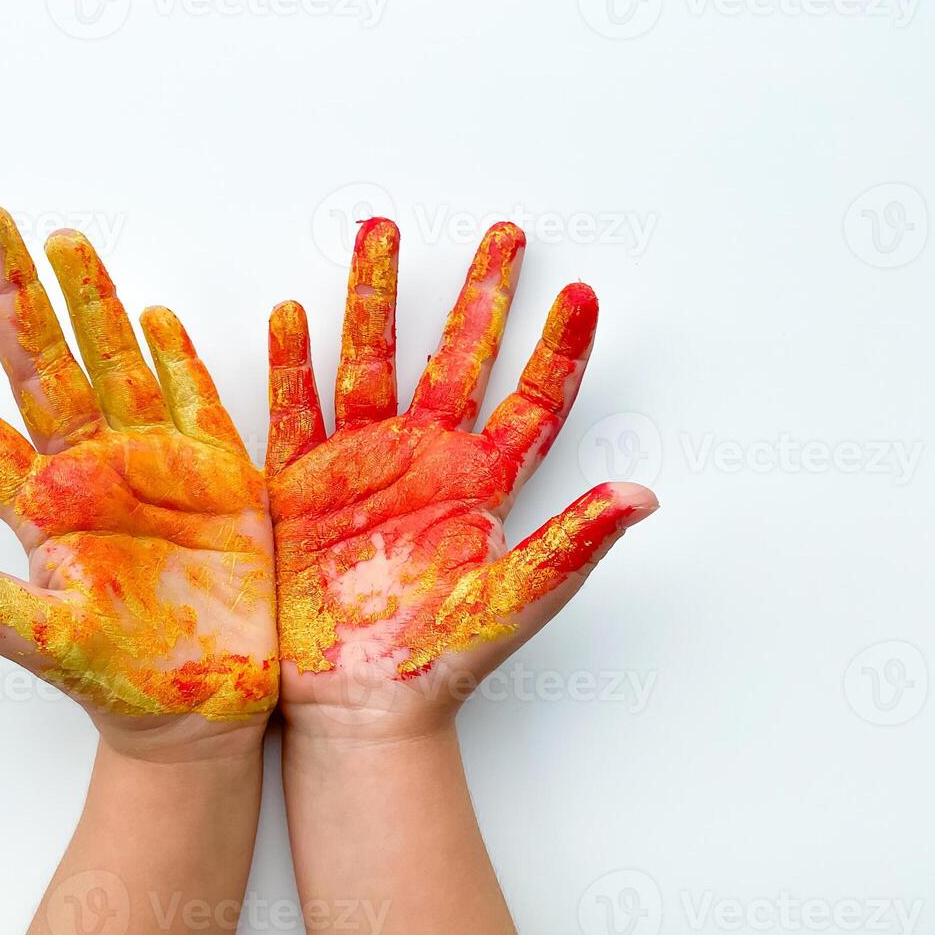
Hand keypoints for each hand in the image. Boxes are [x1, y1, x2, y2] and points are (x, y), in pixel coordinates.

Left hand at [0, 204, 276, 753]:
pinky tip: (152, 314)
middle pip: (38, 366)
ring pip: (113, 363)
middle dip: (10, 293)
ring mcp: (153, 464)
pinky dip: (176, 355)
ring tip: (60, 238)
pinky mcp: (216, 474)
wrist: (205, 704)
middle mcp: (88, 472)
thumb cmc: (120, 678)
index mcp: (38, 507)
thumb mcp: (44, 643)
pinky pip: (194, 399)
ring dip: (88, 300)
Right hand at [266, 218, 656, 737]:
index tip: (581, 291)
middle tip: (504, 233)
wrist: (359, 702)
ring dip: (374, 297)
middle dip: (480, 294)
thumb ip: (572, 544)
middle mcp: (424, 458)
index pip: (532, 400)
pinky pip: (294, 411)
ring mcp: (361, 464)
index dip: (557, 346)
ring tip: (380, 232)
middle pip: (457, 356)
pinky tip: (292, 313)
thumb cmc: (442, 659)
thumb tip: (644, 496)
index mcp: (481, 482)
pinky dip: (290, 363)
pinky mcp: (302, 485)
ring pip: (370, 359)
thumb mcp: (515, 600)